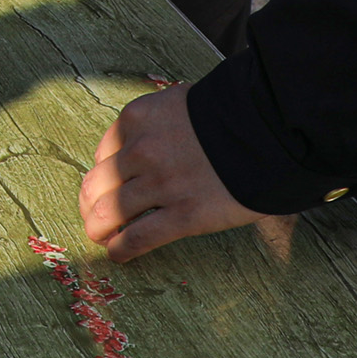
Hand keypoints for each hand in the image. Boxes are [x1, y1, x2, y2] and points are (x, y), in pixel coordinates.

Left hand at [80, 85, 262, 262]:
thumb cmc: (230, 115)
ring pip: (110, 212)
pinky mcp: (183, 215)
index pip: (104, 152)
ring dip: (98, 229)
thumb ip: (157, 123)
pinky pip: (138, 237)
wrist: (266, 129)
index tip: (107, 186)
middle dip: (90, 204)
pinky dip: (121, 249)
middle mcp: (141, 151)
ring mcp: (160, 185)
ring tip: (100, 237)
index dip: (104, 173)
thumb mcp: (180, 103)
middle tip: (94, 216)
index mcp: (137, 120)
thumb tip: (142, 144)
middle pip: (97, 184)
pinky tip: (117, 255)